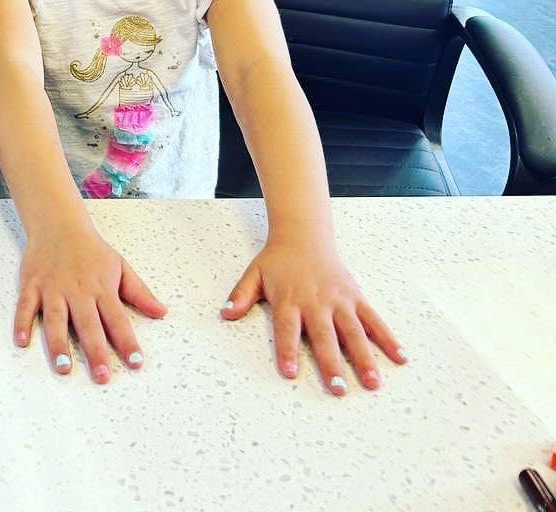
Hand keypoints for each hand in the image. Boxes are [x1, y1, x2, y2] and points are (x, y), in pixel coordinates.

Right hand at [14, 215, 166, 381]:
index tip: (136, 363)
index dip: (127, 342)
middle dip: (95, 351)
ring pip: (56, 319)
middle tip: (102, 376)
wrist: (59, 224)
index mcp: (102, 288)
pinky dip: (22, 323)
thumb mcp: (121, 267)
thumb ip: (140, 292)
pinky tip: (22, 341)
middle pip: (88, 325)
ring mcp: (53, 289)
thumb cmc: (92, 250)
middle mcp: (78, 291)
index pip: (118, 319)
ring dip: (59, 344)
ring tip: (63, 368)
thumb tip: (162, 312)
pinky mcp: (32, 285)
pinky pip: (26, 306)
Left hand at [221, 231, 404, 393]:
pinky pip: (374, 319)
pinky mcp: (355, 297)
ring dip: (364, 358)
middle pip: (324, 337)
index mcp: (289, 299)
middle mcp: (316, 302)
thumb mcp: (254, 274)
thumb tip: (225, 313)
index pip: (287, 329)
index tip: (289, 373)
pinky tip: (400, 357)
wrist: (304, 236)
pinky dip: (387, 337)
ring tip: (373, 383)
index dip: (287, 351)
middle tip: (339, 390)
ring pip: (353, 332)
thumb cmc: (278, 260)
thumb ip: (240, 295)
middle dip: (331, 363)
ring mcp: (339, 300)